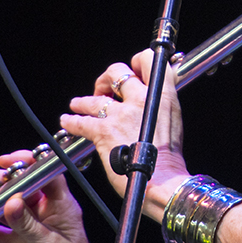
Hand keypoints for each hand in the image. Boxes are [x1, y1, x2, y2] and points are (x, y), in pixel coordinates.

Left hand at [59, 50, 190, 219]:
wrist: (163, 182)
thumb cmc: (169, 159)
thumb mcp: (173, 121)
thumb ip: (160, 105)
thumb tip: (150, 100)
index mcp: (162, 94)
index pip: (148, 60)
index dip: (136, 63)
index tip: (131, 72)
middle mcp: (141, 99)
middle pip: (117, 71)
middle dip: (106, 79)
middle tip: (103, 90)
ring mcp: (121, 115)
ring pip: (94, 98)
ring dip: (83, 102)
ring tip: (78, 104)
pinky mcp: (104, 132)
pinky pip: (80, 121)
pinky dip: (71, 121)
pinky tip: (68, 122)